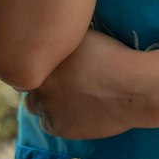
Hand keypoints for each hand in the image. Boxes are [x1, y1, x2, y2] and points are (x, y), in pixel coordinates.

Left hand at [24, 29, 150, 140]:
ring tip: (64, 97)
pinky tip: (74, 110)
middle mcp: (41, 80)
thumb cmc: (114, 55)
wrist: (132, 87)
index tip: (50, 64)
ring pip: (34, 105)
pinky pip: (48, 123)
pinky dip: (58, 118)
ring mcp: (47, 105)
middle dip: (40, 82)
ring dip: (44, 101)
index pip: (26, 60)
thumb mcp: (83, 35)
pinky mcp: (58, 126)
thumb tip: (52, 32)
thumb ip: (62, 38)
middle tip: (58, 81)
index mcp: (46, 57)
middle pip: (27, 84)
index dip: (39, 62)